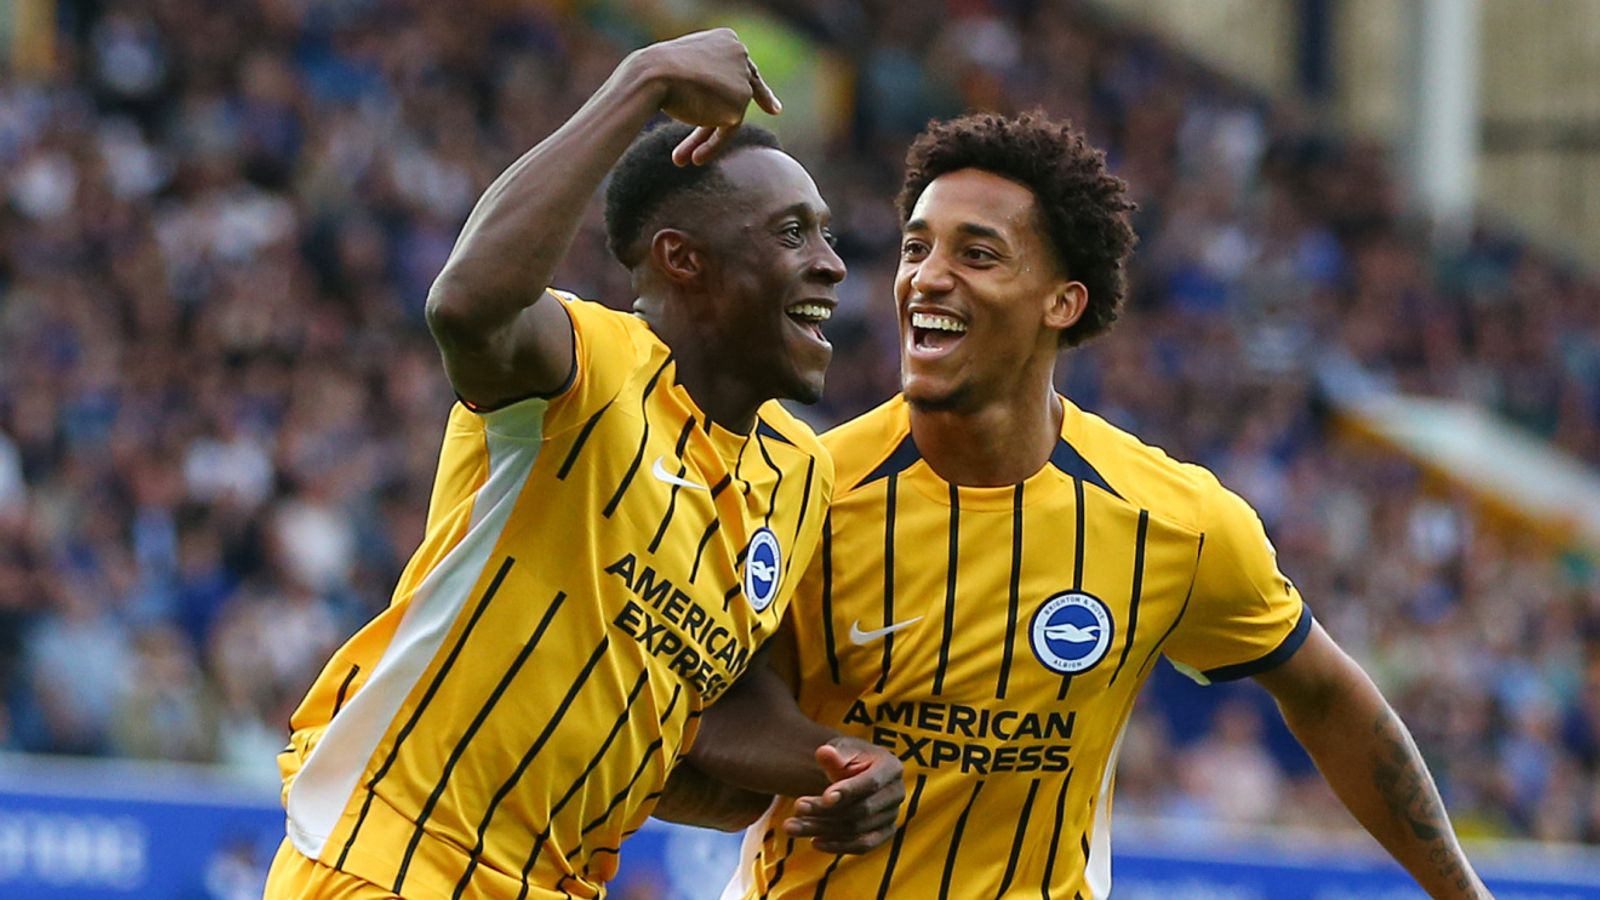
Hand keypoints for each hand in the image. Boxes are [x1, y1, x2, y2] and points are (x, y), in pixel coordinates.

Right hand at [629, 28, 781, 165]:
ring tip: (688, 158)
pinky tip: (696, 158)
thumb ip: (703, 78)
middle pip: (740, 89)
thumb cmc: (656, 71)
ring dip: (708, 137)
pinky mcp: (739, 105)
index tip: (771, 95)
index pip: (740, 66)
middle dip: (756, 101)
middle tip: (775, 110)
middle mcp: (740, 55)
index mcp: (727, 40)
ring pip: (730, 113)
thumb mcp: (682, 67)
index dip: (752, 81)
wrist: (653, 74)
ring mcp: (741, 80)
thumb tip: (715, 105)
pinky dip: (713, 145)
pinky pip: (727, 131)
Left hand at [783, 737, 904, 853]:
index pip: (871, 783)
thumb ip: (834, 754)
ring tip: (792, 826)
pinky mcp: (883, 834)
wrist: (855, 772)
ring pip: (857, 829)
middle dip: (826, 811)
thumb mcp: (841, 750)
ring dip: (823, 829)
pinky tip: (814, 841)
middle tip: (796, 808)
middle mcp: (896, 793)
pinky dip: (838, 846)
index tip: (824, 797)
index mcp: (891, 767)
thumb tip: (823, 752)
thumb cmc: (848, 758)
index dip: (848, 791)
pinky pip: (862, 846)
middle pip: (862, 810)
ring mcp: (892, 816)